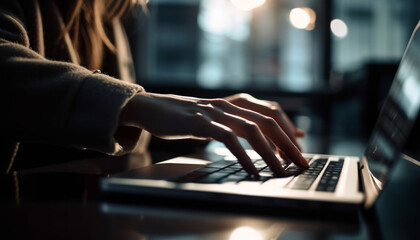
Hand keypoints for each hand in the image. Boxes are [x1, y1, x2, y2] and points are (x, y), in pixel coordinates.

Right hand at [119, 92, 308, 175]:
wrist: (152, 107)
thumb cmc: (184, 117)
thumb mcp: (215, 117)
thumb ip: (237, 123)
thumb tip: (262, 138)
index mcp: (235, 102)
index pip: (271, 112)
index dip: (289, 129)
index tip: (300, 147)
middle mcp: (229, 104)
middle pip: (268, 120)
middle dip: (288, 143)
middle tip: (301, 163)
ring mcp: (215, 112)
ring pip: (252, 129)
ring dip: (271, 152)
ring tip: (281, 171)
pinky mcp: (201, 122)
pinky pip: (229, 138)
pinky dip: (244, 156)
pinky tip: (252, 170)